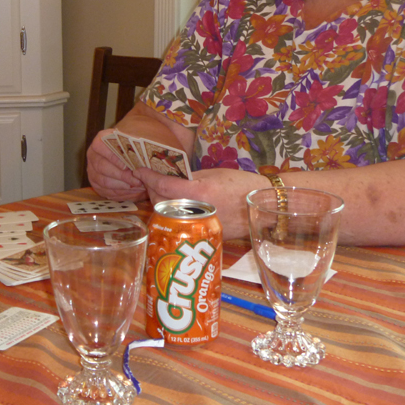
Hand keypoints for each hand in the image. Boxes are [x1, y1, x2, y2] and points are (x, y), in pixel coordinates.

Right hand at [86, 129, 147, 200]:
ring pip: (103, 181)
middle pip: (102, 166)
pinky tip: (133, 192)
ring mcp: (92, 170)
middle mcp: (93, 155)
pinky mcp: (96, 184)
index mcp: (101, 140)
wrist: (129, 157)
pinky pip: (106, 191)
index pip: (100, 146)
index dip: (112, 156)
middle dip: (121, 175)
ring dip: (122, 186)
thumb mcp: (136, 141)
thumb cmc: (134, 148)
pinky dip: (121, 193)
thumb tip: (146, 152)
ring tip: (137, 187)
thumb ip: (138, 144)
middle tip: (137, 181)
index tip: (126, 165)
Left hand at [137, 167, 268, 239]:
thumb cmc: (241, 184)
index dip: (148, 176)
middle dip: (151, 189)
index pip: (163, 185)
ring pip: (167, 213)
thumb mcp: (213, 174)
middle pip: (160, 201)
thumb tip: (168, 177)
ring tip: (160, 190)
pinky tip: (173, 204)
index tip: (138, 170)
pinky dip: (172, 213)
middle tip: (149, 178)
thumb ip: (188, 177)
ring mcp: (199, 225)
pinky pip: (180, 223)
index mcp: (199, 192)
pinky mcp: (204, 233)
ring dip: (159, 202)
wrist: (265, 205)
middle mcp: (196, 211)